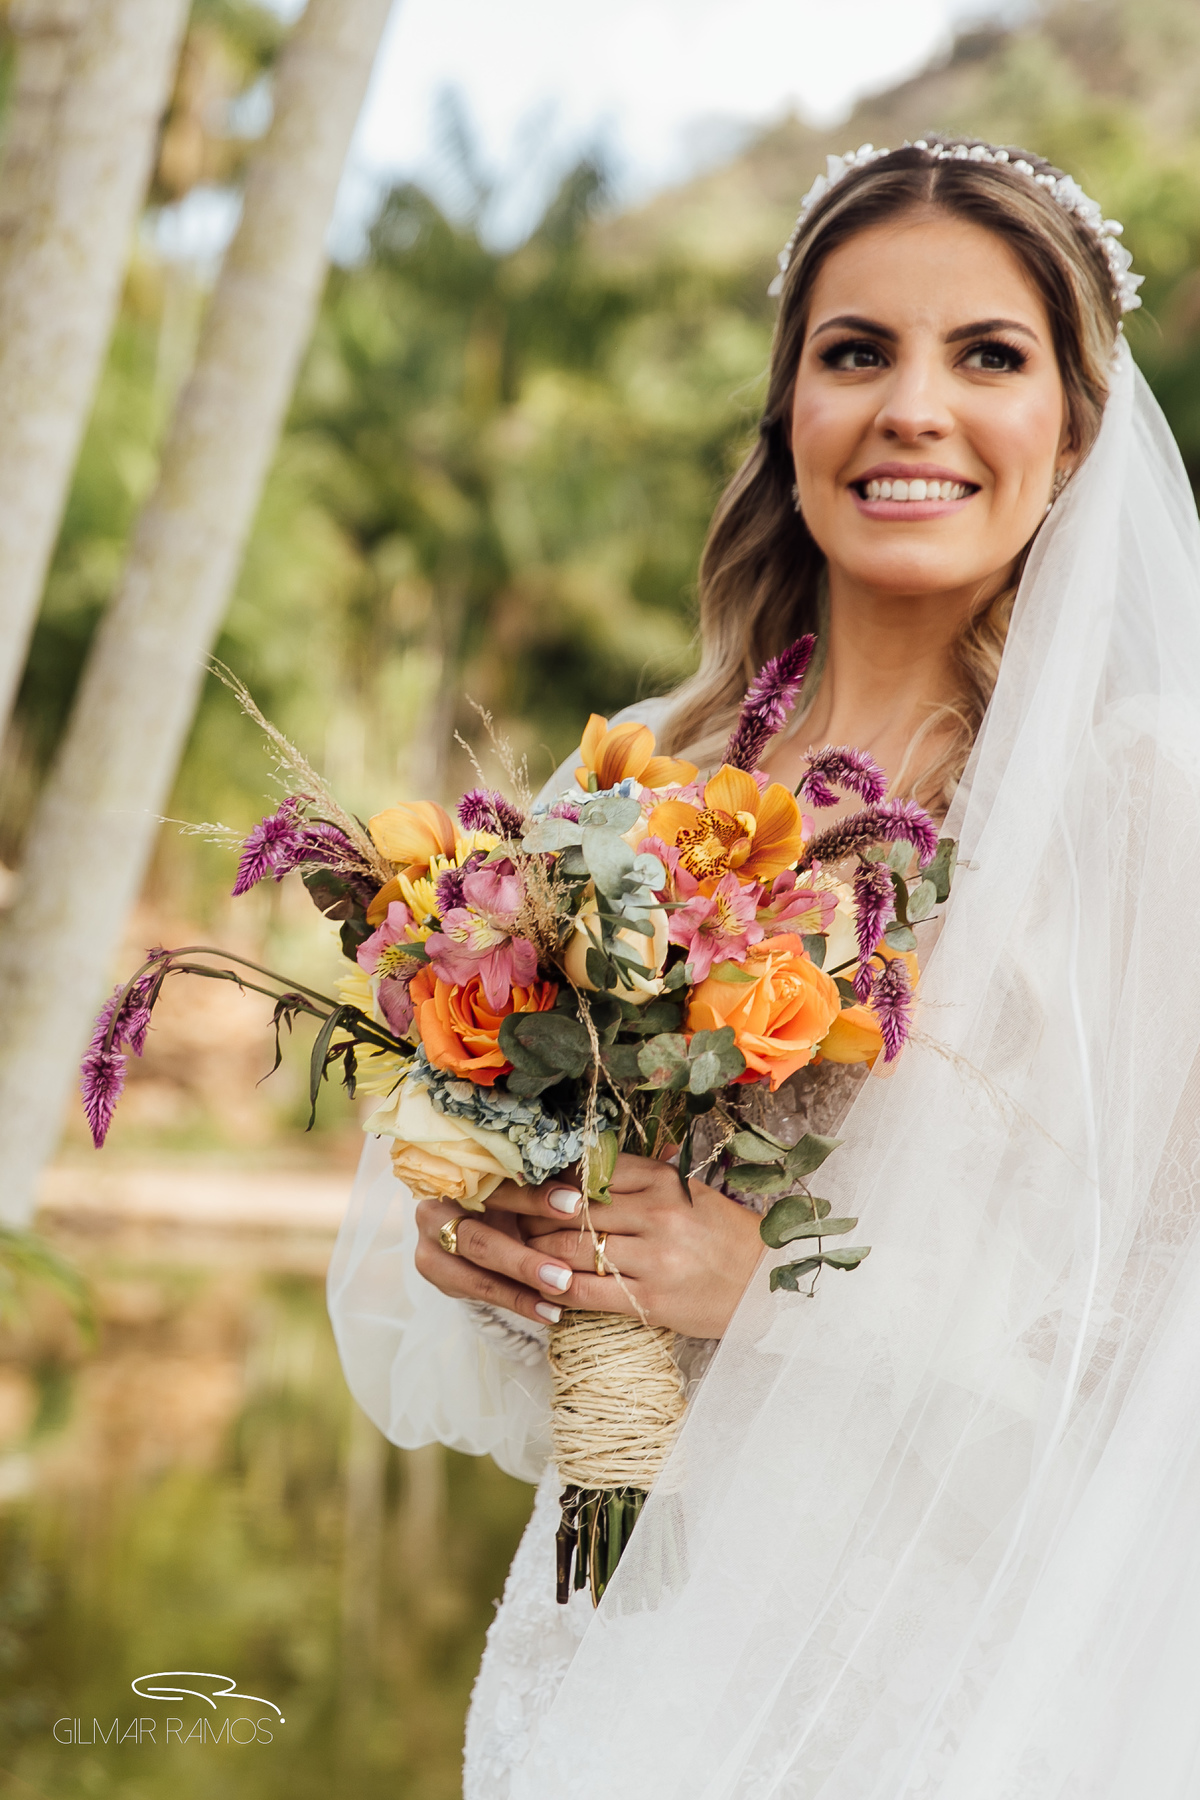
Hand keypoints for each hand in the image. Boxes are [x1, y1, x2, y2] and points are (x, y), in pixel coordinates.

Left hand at [413, 1153, 763, 1338]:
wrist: (767, 1286)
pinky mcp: (652, 1300)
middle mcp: (656, 1213)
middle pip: (568, 1208)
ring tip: (508, 1251)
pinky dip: (555, 1291)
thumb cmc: (719, 1237)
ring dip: (531, 1252)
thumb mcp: (683, 1193)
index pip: (584, 1172)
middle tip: (491, 1214)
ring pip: (570, 1249)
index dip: (540, 1179)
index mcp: (661, 1181)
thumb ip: (634, 1179)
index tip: (507, 1179)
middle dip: (523, 1213)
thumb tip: (576, 1165)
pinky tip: (537, 1289)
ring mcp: (654, 1258)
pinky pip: (587, 1293)